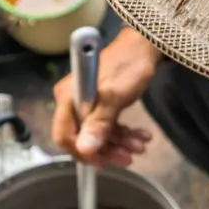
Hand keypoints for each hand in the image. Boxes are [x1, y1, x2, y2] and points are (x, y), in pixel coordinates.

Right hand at [52, 28, 162, 167]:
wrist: (145, 45)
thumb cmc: (129, 65)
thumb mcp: (115, 96)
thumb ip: (100, 123)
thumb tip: (85, 150)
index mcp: (68, 97)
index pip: (64, 135)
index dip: (81, 152)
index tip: (102, 162)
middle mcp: (72, 101)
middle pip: (82, 137)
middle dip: (106, 150)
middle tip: (129, 157)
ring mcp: (86, 102)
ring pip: (98, 134)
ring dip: (119, 143)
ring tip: (140, 145)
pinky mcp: (100, 103)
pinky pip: (107, 125)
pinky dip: (123, 133)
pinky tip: (140, 136)